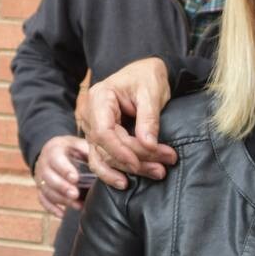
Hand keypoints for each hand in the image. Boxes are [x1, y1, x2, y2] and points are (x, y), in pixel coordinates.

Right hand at [33, 134, 92, 214]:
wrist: (53, 152)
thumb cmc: (70, 149)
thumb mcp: (77, 144)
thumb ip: (87, 150)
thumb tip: (102, 161)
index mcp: (53, 150)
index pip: (56, 160)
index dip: (65, 170)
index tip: (75, 178)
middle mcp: (44, 164)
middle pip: (49, 177)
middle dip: (62, 187)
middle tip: (75, 194)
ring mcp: (41, 178)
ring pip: (46, 191)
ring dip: (61, 200)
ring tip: (77, 205)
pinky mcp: (41, 189)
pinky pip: (43, 200)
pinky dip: (52, 208)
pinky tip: (62, 214)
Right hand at [77, 58, 176, 188]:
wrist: (145, 73)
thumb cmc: (147, 77)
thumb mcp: (151, 93)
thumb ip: (148, 119)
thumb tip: (148, 145)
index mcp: (99, 98)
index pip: (104, 132)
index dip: (121, 151)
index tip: (141, 162)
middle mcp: (90, 114)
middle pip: (106, 147)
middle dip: (135, 160)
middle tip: (164, 166)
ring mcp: (92, 127)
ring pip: (103, 157)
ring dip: (128, 169)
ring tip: (157, 173)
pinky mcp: (100, 137)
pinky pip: (101, 158)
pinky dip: (112, 172)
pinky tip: (125, 183)